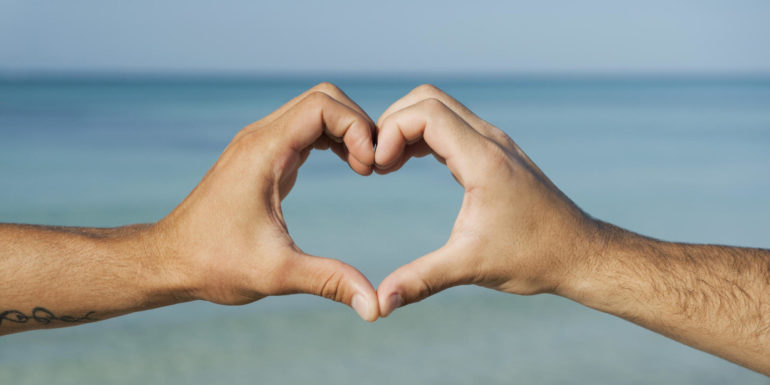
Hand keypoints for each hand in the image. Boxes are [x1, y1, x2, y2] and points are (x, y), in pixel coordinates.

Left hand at [150, 83, 379, 320]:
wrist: (169, 260)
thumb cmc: (214, 264)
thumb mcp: (277, 274)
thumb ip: (330, 281)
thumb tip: (376, 307)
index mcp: (263, 151)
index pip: (323, 106)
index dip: (357, 128)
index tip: (370, 168)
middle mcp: (260, 137)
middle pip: (323, 97)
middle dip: (358, 124)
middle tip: (372, 167)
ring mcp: (260, 143)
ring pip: (315, 108)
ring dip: (347, 130)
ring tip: (364, 168)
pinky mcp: (263, 155)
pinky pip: (306, 127)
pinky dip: (333, 137)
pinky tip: (348, 166)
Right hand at [374, 84, 601, 315]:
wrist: (580, 254)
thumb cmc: (533, 258)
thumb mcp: (470, 267)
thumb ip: (420, 281)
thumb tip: (379, 305)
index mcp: (483, 159)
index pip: (425, 113)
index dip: (390, 132)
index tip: (377, 169)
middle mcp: (490, 141)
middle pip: (428, 98)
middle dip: (392, 122)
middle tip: (376, 164)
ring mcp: (495, 143)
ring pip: (440, 107)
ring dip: (407, 127)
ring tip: (387, 165)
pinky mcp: (495, 152)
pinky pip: (452, 125)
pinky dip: (424, 135)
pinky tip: (409, 163)